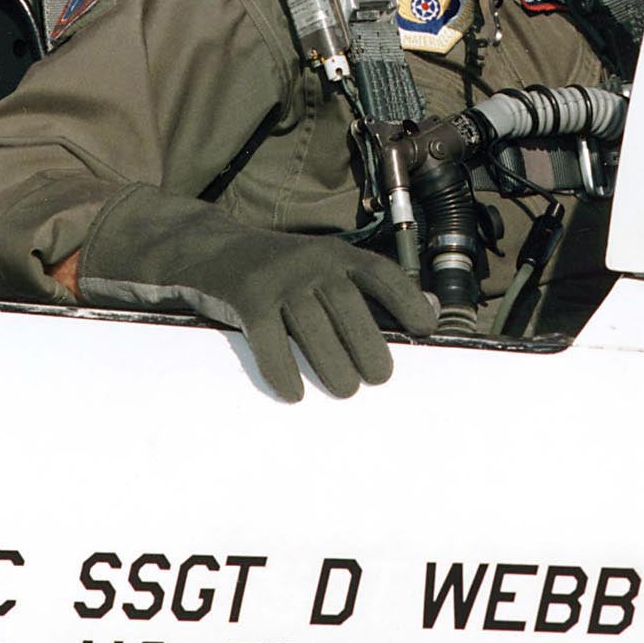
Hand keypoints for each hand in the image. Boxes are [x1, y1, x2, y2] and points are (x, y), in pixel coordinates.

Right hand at [73, 191, 432, 399]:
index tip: (424, 327)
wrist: (213, 249)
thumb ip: (369, 288)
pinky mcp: (245, 299)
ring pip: (311, 324)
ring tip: (346, 390)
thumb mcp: (325, 265)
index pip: (378, 273)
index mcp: (336, 254)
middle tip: (380, 377)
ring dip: (332, 362)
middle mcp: (310, 262)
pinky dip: (281, 369)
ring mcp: (276, 279)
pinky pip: (267, 339)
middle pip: (347, 305)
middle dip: (367, 343)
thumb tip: (430, 312)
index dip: (405, 298)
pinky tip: (294, 392)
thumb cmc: (282, 271)